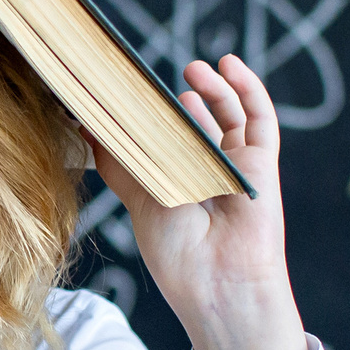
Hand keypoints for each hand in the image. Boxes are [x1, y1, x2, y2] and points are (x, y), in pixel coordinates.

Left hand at [93, 54, 308, 349]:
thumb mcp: (139, 199)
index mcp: (177, 179)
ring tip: (193, 69)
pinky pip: (260, 119)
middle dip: (178, 98)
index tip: (125, 86)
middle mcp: (207, 170)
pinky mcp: (261, 162)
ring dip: (213, 87)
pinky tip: (230, 67)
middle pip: (197, 120)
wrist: (216, 283)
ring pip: (229, 114)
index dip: (150, 111)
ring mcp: (236, 165)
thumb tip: (88, 128)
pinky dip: (248, 89)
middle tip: (158, 80)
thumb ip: (120, 164)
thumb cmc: (178, 252)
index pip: (165, 135)